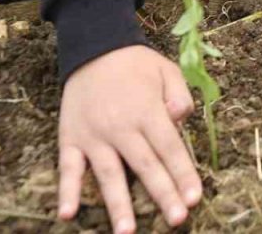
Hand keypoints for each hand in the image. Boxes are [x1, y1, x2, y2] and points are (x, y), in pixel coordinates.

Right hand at [58, 46, 200, 232]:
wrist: (93, 47)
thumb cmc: (136, 64)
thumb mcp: (167, 70)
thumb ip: (179, 96)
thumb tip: (181, 120)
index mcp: (147, 110)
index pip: (170, 148)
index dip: (183, 174)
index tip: (195, 198)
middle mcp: (121, 126)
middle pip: (145, 166)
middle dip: (163, 194)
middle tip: (177, 219)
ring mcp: (93, 135)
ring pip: (108, 174)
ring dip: (118, 204)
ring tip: (127, 231)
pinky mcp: (70, 138)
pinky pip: (68, 168)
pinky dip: (66, 191)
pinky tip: (67, 214)